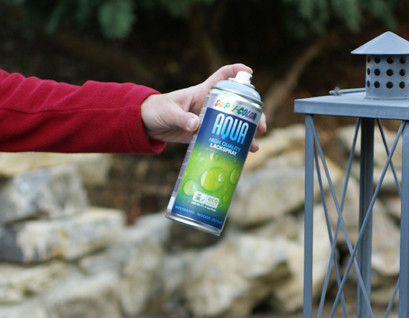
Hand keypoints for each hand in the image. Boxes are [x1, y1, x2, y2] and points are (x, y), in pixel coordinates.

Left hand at [141, 64, 266, 150]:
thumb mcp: (168, 113)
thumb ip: (182, 118)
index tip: (250, 72)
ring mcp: (209, 121)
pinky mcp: (204, 134)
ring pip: (233, 125)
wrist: (147, 125)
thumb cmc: (156, 110)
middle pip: (237, 105)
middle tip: (261, 127)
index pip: (223, 76)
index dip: (237, 71)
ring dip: (246, 135)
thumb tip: (196, 125)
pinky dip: (232, 147)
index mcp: (202, 93)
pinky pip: (222, 139)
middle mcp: (210, 105)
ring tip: (254, 147)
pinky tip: (241, 156)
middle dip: (252, 115)